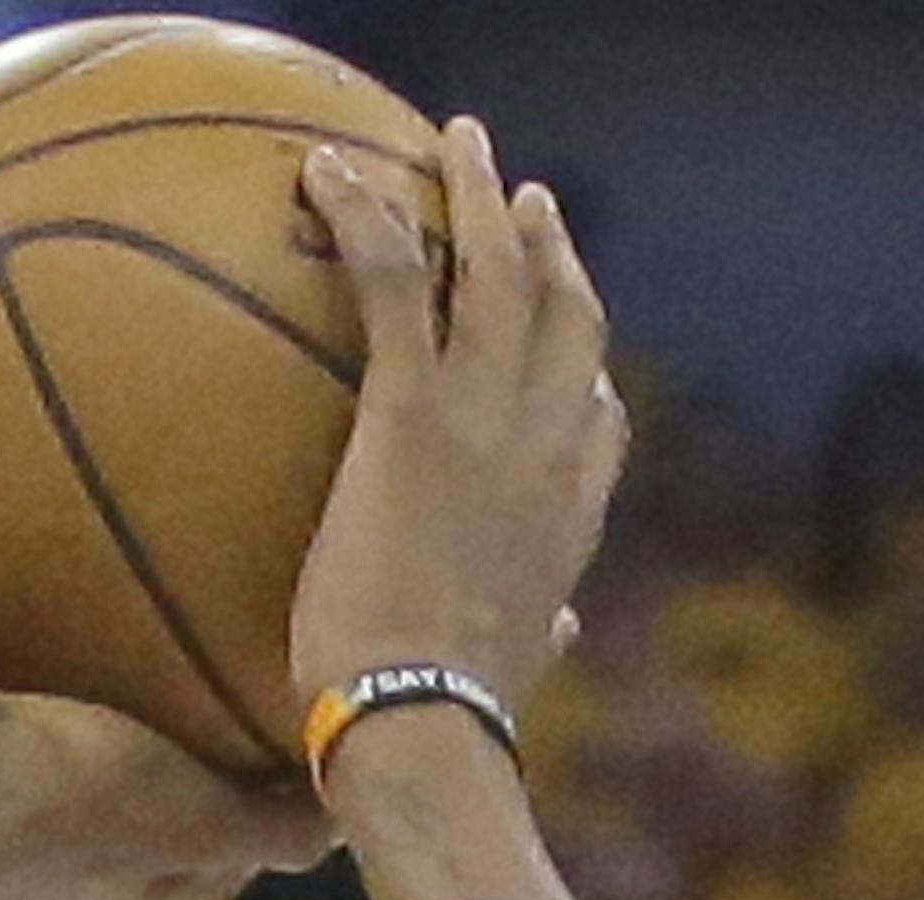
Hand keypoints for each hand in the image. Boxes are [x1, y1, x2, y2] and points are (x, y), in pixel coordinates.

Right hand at [0, 650, 332, 899]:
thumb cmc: (64, 800)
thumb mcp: (195, 816)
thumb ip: (266, 829)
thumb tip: (341, 833)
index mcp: (116, 890)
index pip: (216, 860)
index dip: (264, 817)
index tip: (300, 758)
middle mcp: (53, 858)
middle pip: (145, 807)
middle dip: (189, 756)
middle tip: (233, 679)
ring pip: (73, 749)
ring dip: (110, 702)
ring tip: (151, 622)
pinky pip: (8, 687)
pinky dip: (39, 647)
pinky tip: (62, 580)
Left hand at [289, 117, 629, 733]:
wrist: (424, 730)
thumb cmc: (450, 728)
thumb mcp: (515, 673)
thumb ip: (541, 642)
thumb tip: (560, 637)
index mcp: (569, 522)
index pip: (598, 424)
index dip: (583, 371)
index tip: (569, 331)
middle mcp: (546, 452)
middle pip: (567, 317)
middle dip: (548, 248)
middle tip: (524, 197)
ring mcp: (486, 422)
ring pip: (496, 270)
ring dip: (475, 194)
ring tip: (458, 144)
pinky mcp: (413, 413)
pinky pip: (393, 280)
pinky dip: (364, 213)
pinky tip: (325, 169)